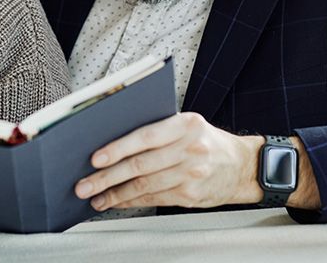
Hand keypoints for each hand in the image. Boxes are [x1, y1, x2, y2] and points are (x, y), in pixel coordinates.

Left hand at [74, 112, 264, 210]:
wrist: (242, 165)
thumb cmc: (208, 141)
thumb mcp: (188, 124)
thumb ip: (159, 128)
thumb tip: (115, 140)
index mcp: (186, 124)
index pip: (145, 137)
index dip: (118, 148)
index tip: (95, 158)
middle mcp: (190, 149)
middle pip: (141, 165)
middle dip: (107, 177)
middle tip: (85, 184)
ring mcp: (191, 174)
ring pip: (144, 186)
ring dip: (115, 194)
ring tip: (96, 197)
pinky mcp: (190, 195)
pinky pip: (154, 199)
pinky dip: (131, 201)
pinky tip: (117, 201)